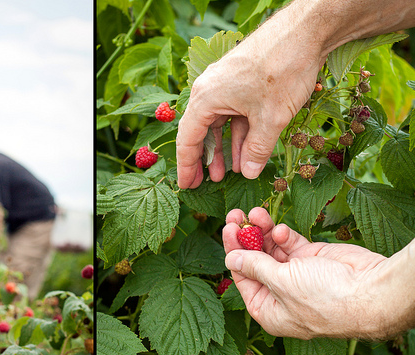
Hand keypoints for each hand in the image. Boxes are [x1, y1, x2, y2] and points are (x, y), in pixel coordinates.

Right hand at [176, 6, 323, 187]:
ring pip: (219, 124)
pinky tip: (246, 152)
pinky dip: (239, 134)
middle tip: (202, 184)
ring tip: (228, 173)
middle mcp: (210, 90)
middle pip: (200, 131)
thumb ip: (257, 149)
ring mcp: (225, 85)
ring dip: (224, 149)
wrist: (305, 30)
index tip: (186, 186)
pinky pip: (234, 114)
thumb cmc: (283, 69)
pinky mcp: (241, 81)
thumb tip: (248, 173)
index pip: (188, 139)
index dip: (187, 166)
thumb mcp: (271, 118)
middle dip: (203, 160)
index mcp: (206, 98)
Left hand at [222, 207, 401, 339]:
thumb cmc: (326, 298)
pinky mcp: (312, 259)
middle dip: (245, 238)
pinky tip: (280, 229)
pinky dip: (283, 235)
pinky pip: (290, 244)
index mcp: (269, 310)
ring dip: (262, 231)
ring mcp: (297, 275)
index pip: (242, 279)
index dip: (233, 252)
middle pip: (255, 261)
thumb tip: (231, 259)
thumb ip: (254, 267)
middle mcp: (280, 294)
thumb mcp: (280, 282)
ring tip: (254, 212)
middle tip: (236, 215)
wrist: (371, 291)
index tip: (227, 229)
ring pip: (271, 249)